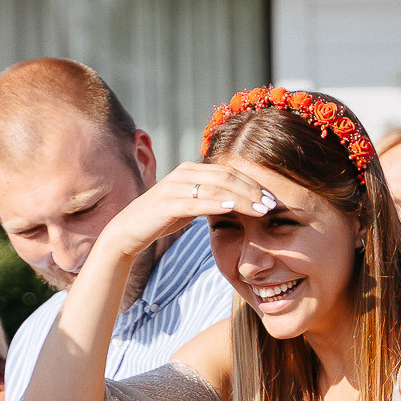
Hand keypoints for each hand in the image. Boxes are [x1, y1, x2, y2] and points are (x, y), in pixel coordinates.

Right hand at [93, 162, 268, 265]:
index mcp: (191, 169)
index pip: (229, 172)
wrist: (128, 230)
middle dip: (252, 190)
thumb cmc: (162, 218)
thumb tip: (236, 202)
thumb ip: (210, 199)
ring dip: (241, 199)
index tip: (271, 198)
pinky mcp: (166, 204)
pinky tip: (232, 209)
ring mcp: (174, 187)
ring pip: (215, 188)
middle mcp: (183, 173)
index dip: (252, 184)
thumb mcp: (190, 205)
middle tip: (272, 205)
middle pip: (226, 177)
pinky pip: (196, 202)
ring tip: (260, 209)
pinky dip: (216, 204)